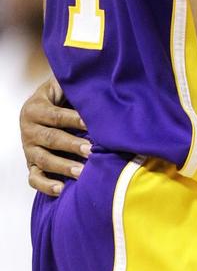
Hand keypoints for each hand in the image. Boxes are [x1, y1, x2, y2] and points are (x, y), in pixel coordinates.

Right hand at [20, 76, 90, 195]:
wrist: (42, 106)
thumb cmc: (59, 95)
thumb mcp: (60, 85)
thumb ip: (71, 84)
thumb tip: (93, 82)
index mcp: (35, 108)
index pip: (55, 116)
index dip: (73, 119)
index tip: (90, 124)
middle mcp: (28, 129)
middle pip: (51, 139)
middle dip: (72, 145)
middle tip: (91, 150)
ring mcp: (29, 149)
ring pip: (43, 160)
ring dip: (63, 166)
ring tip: (82, 172)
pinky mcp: (31, 164)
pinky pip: (34, 178)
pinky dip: (46, 185)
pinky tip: (61, 189)